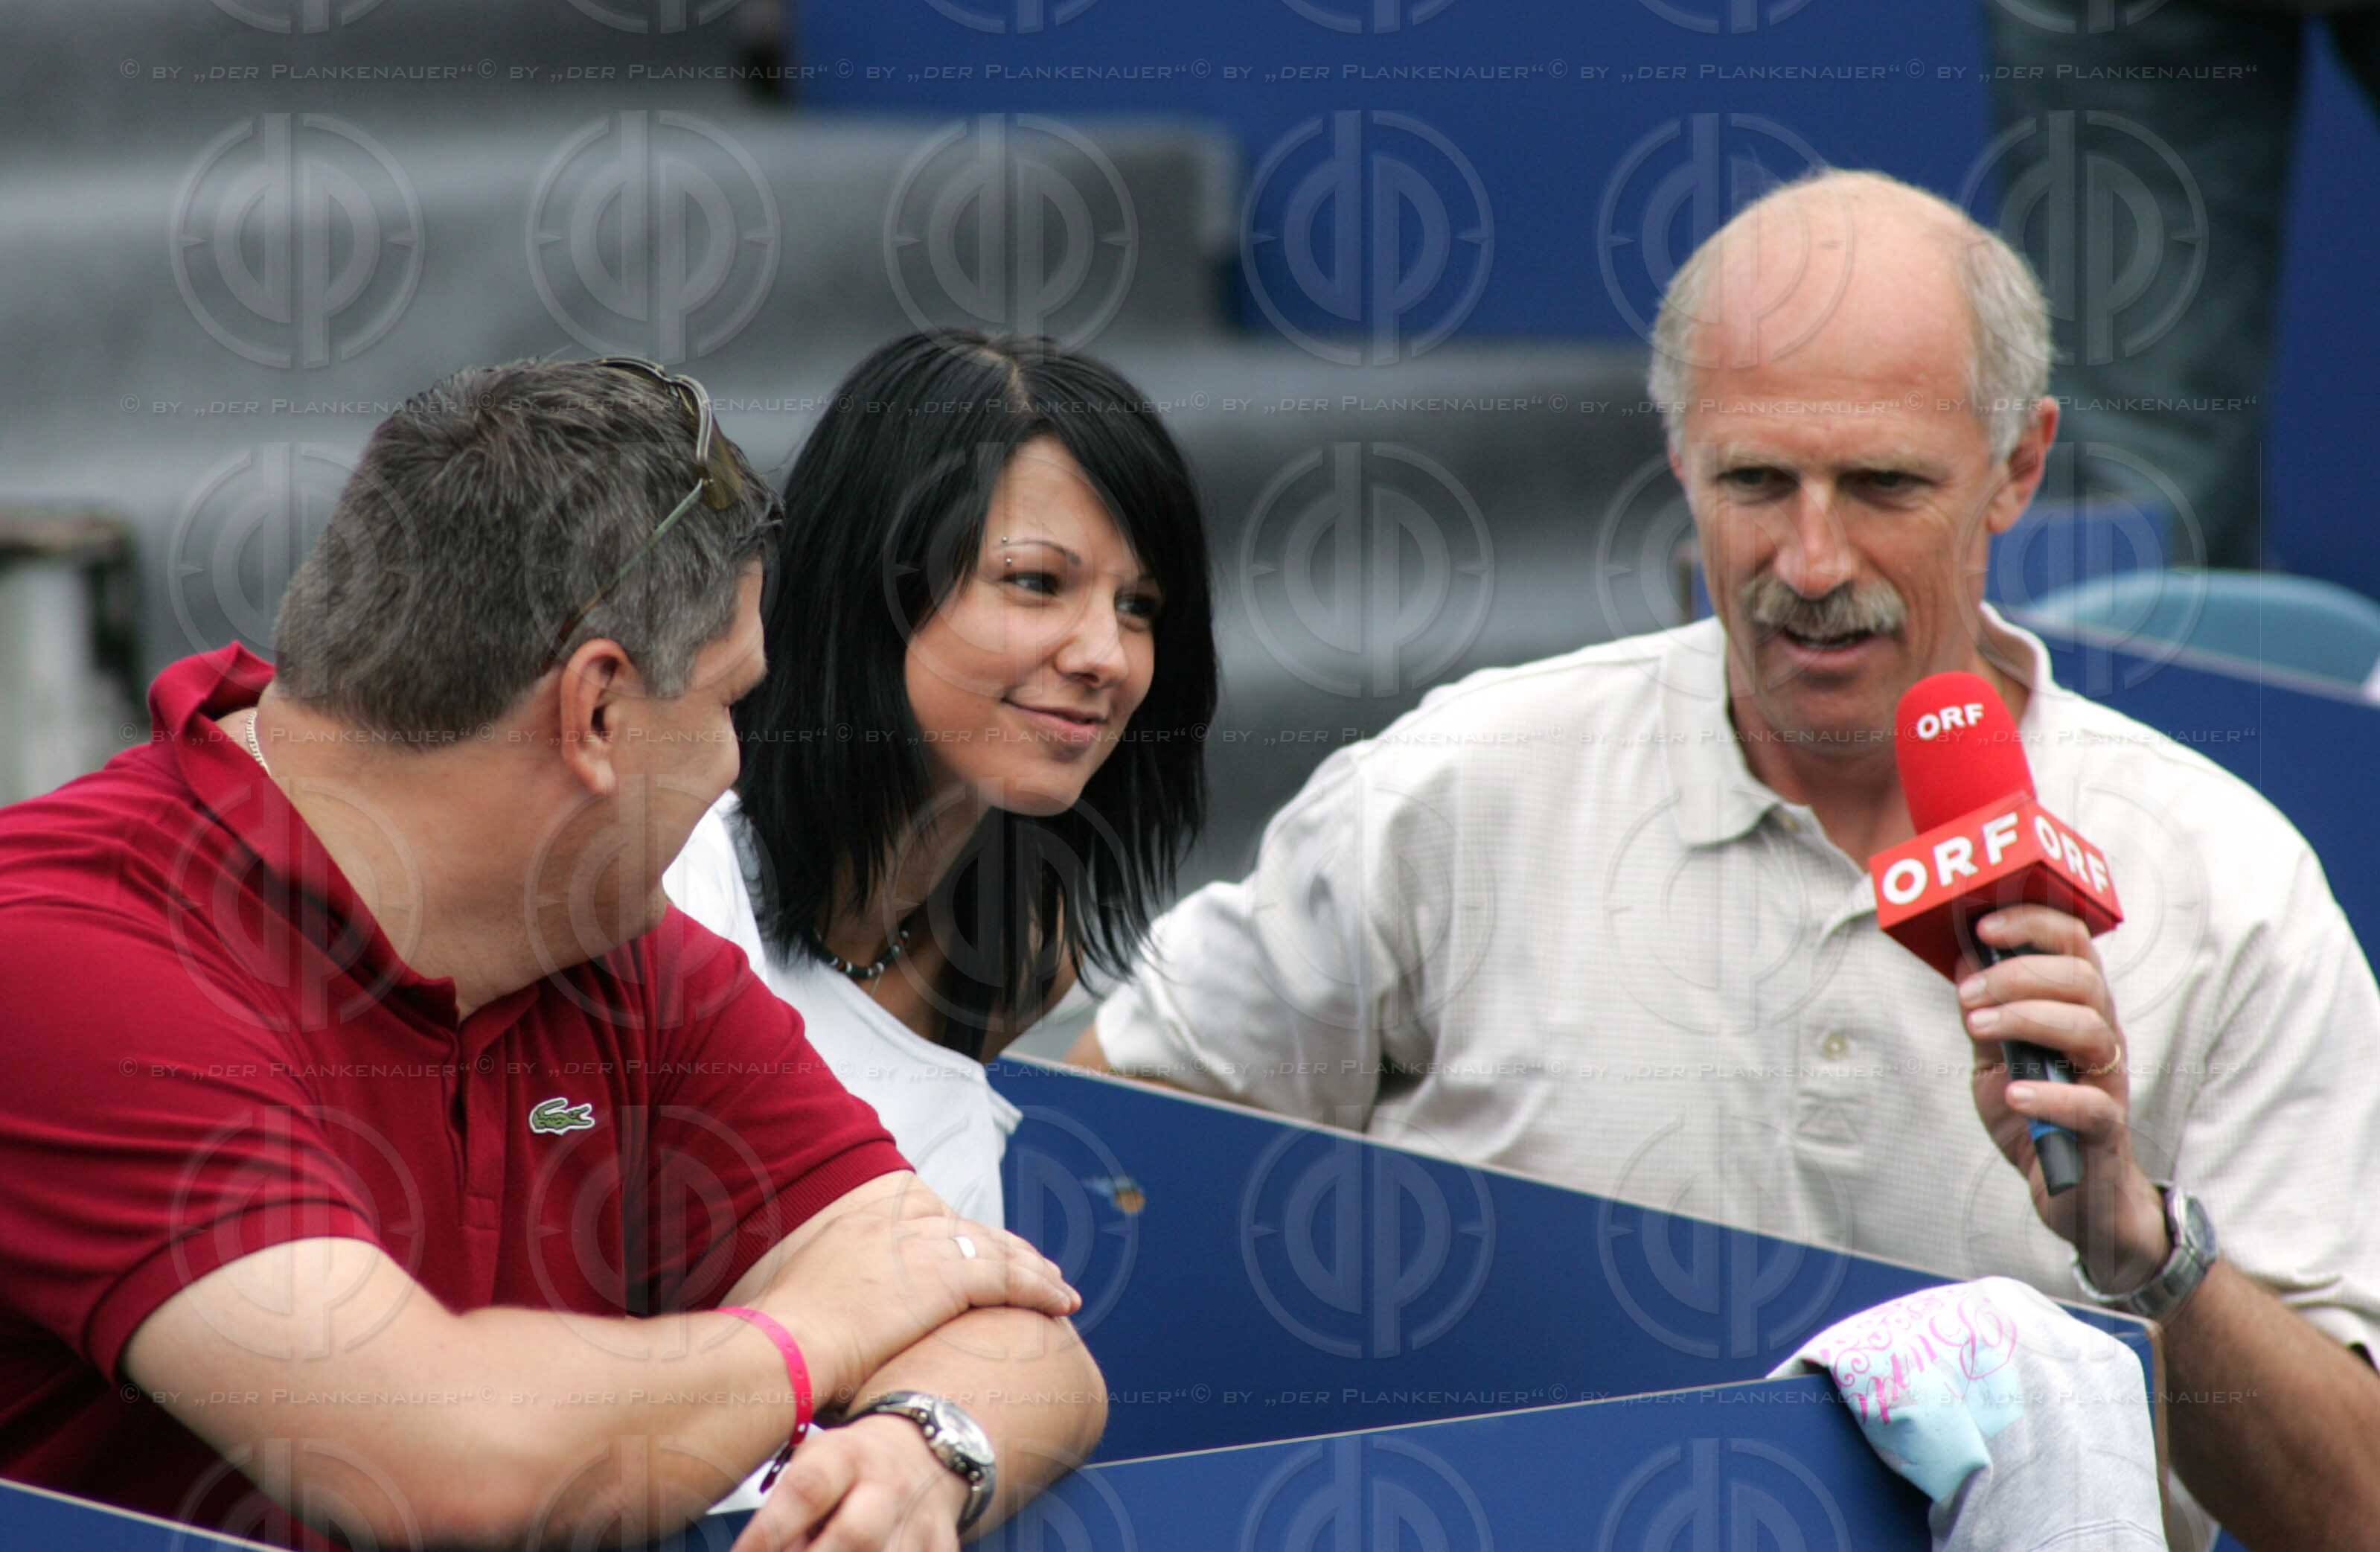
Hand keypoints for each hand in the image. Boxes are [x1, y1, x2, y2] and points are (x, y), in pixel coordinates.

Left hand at [729, 1415, 970, 1551]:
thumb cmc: (850, 1465)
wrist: (923, 1450)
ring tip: (824, 1550)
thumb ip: (787, 1511)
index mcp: (846, 1456)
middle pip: (857, 1536)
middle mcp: (889, 1487)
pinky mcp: (943, 1548)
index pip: (808, 1489)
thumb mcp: (812, 1465)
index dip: (772, 1530)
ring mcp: (921, 1522)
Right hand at [756, 1186, 1078, 1406]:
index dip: (962, 1239)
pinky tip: (1062, 1302)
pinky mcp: (948, 1275)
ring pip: (997, 1250)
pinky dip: (1041, 1288)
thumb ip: (829, 1304)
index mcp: (860, 1226)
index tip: (980, 1252)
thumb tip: (832, 1330)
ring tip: (1057, 1285)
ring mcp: (923, 1248)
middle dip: (1004, 1249)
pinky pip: (1011, 1276)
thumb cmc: (783, 1346)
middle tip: (1032, 1264)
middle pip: (968, 1231)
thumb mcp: (803, 1305)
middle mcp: (896, 1227)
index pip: (929, 1223)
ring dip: (1032, 1268)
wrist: (784, 1349)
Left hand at [1958, 904, 2168, 1290]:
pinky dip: (2049, 1095)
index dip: (2034, 925)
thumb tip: (1965, 961)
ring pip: (2090, 1029)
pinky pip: (2091, 1105)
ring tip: (1980, 1027)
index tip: (1984, 927)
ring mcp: (2108, 1082)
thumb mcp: (1995, 1059)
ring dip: (2027, 1019)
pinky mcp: (2106, 1130)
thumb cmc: (2036, 1114)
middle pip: (2083, 980)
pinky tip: (2015, 1092)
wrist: (2072, 1191)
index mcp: (2077, 1009)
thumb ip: (1984, 1016)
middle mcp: (2102, 1037)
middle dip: (2019, 975)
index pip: (2074, 946)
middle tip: (1969, 995)